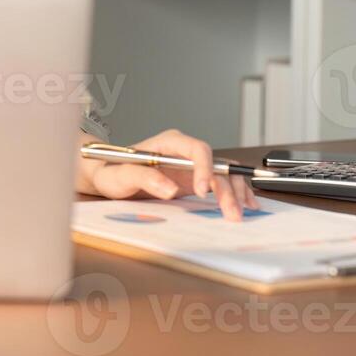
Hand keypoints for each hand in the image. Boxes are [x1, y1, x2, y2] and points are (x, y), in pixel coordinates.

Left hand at [76, 128, 258, 222]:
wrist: (109, 175)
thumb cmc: (112, 171)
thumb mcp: (120, 176)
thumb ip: (143, 178)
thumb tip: (169, 188)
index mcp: (169, 143)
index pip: (197, 149)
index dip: (204, 168)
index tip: (202, 191)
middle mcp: (185, 151)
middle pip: (216, 164)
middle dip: (226, 188)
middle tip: (231, 212)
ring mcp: (192, 166)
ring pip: (224, 173)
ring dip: (236, 191)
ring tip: (243, 212)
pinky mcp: (195, 179)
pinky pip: (222, 183)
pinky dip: (235, 192)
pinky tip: (246, 205)